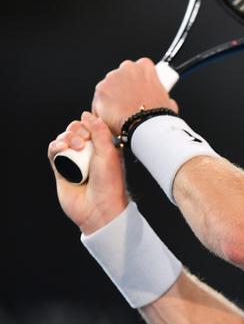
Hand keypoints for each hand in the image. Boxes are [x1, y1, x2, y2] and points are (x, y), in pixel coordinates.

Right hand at [48, 111, 128, 234]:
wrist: (98, 208)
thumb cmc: (109, 182)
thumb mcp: (108, 153)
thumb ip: (99, 132)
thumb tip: (87, 114)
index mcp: (103, 148)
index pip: (91, 127)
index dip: (88, 124)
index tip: (90, 130)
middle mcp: (88, 153)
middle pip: (75, 131)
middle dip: (76, 130)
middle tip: (82, 142)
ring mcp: (74, 161)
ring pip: (63, 139)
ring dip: (66, 138)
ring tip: (73, 147)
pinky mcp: (61, 170)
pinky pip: (54, 152)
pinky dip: (55, 147)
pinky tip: (60, 148)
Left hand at [92, 58, 178, 134]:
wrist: (145, 125)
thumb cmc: (158, 116)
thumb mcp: (167, 102)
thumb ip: (161, 96)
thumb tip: (165, 101)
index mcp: (145, 66)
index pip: (139, 68)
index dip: (139, 81)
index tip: (139, 91)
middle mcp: (127, 67)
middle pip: (122, 76)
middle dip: (123, 89)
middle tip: (129, 105)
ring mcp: (112, 78)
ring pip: (109, 88)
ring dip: (112, 99)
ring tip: (121, 115)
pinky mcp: (100, 90)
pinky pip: (99, 100)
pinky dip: (102, 110)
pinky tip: (111, 120)